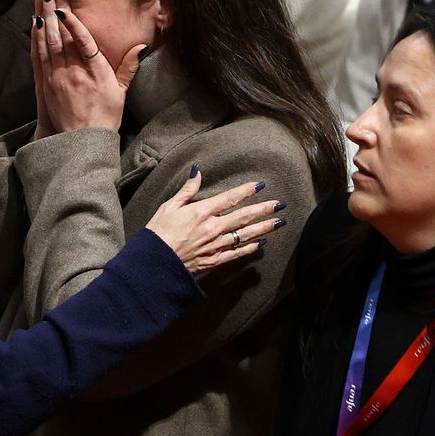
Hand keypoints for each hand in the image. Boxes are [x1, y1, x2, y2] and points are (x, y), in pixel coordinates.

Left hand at [28, 0, 143, 139]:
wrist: (81, 142)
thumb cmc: (104, 117)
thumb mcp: (121, 91)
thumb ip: (129, 67)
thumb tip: (142, 46)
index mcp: (95, 73)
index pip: (84, 43)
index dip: (74, 25)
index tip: (66, 9)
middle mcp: (74, 73)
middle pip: (61, 36)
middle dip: (54, 9)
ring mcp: (57, 77)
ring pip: (47, 42)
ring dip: (43, 17)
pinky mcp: (46, 83)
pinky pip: (39, 55)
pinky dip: (36, 36)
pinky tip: (34, 21)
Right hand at [144, 171, 282, 275]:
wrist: (155, 264)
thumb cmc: (158, 233)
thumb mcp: (169, 206)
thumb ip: (187, 190)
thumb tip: (197, 171)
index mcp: (201, 212)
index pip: (230, 198)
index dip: (246, 191)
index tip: (260, 185)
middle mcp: (213, 228)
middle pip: (244, 217)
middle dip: (263, 210)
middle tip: (279, 204)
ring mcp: (216, 245)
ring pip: (246, 235)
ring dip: (264, 228)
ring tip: (279, 222)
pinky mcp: (215, 260)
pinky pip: (237, 253)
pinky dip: (250, 248)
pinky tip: (261, 244)